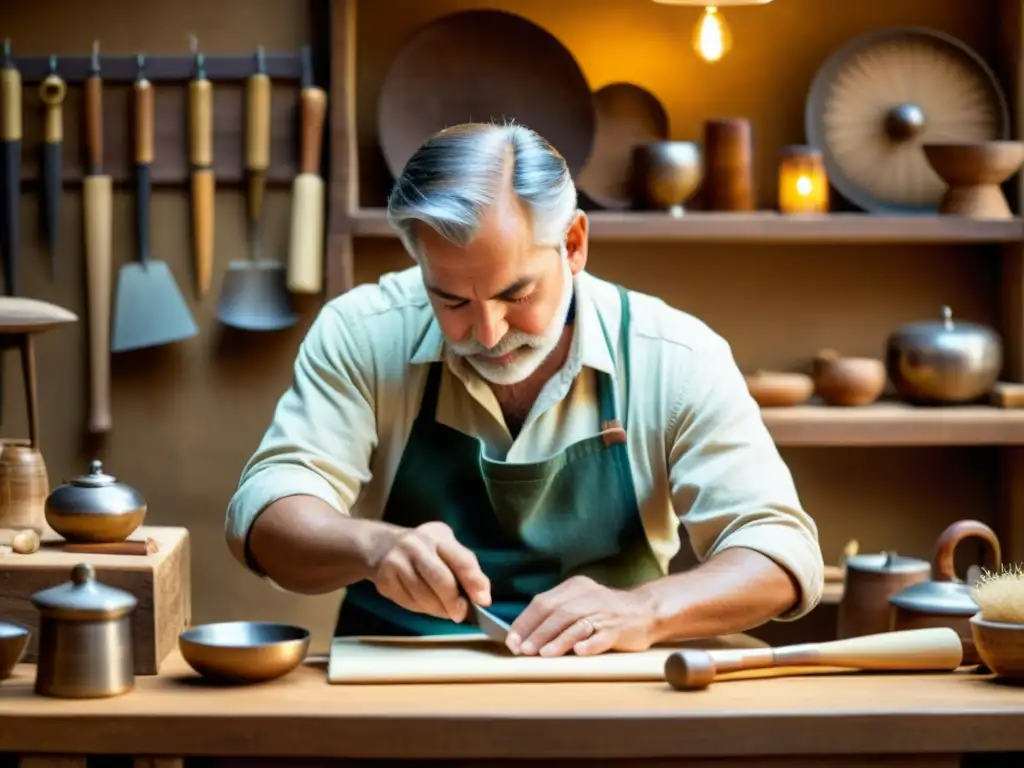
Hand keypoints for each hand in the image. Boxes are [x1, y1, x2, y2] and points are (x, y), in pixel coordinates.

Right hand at [371, 521, 490, 622]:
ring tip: (445, 611)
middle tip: (461, 614)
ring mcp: (396, 563)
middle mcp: (415, 546)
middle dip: (454, 601)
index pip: (461, 559)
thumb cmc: (424, 549)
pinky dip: (422, 609)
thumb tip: (483, 597)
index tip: (483, 601)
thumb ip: (465, 567)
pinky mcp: (385, 581)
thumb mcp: (446, 547)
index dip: (474, 582)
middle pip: (440, 580)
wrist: (380, 547)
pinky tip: (425, 604)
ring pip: (424, 597)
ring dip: (438, 610)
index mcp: (437, 536)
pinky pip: (409, 603)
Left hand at [507, 575, 655, 656]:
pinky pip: (602, 635)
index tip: (512, 640)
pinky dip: (590, 644)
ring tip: (543, 654)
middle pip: (558, 612)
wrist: (646, 611)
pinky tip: (579, 652)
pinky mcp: (619, 629)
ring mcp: (605, 612)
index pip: (543, 602)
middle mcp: (589, 596)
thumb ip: (556, 613)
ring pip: (577, 624)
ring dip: (558, 640)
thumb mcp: (580, 603)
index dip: (525, 622)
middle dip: (538, 632)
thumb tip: (524, 635)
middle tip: (523, 650)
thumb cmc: (605, 612)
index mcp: (575, 587)